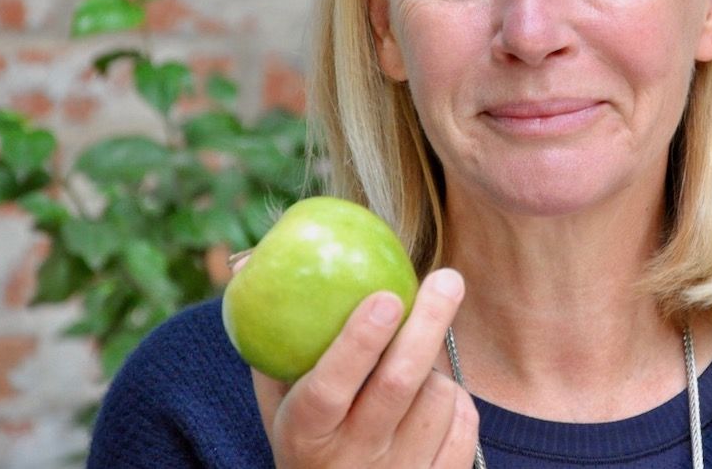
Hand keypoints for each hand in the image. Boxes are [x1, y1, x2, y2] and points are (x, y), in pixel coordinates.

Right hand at [248, 268, 478, 467]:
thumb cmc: (309, 433)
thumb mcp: (278, 399)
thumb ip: (269, 337)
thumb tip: (247, 261)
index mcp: (304, 435)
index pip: (330, 388)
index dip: (359, 342)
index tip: (386, 297)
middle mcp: (351, 460)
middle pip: (397, 384)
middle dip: (427, 324)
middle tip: (447, 279)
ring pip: (437, 397)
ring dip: (435, 367)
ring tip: (414, 365)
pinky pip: (464, 420)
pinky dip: (454, 398)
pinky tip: (432, 399)